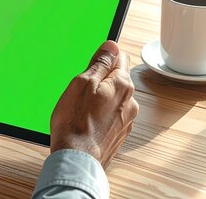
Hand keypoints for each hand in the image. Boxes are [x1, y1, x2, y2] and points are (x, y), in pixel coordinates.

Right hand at [50, 40, 137, 168]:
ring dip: (100, 100)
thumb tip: (111, 46)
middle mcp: (130, 102)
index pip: (120, 57)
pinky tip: (85, 122)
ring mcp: (126, 120)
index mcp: (122, 85)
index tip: (91, 65)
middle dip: (101, 80)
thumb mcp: (82, 82)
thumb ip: (100, 63)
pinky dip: (100, 116)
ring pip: (114, 99)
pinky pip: (111, 117)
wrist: (77, 160)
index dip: (104, 58)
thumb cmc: (75, 122)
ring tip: (80, 109)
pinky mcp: (119, 135)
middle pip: (117, 80)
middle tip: (80, 89)